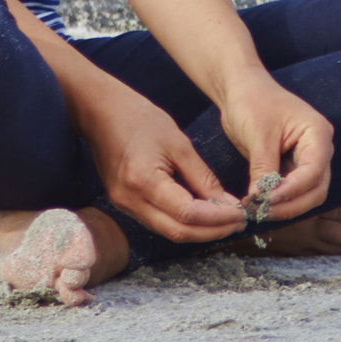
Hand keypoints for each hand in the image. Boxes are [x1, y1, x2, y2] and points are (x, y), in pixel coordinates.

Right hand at [76, 82, 246, 243]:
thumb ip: (202, 177)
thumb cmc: (139, 117)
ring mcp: (123, 204)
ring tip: (224, 220)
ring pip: (167, 230)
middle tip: (238, 223)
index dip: (217, 218)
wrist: (99, 110)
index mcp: (144, 181)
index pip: (188, 214)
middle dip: (211, 231)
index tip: (241, 213)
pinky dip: (181, 222)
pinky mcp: (123, 202)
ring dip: (198, 230)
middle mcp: (130, 200)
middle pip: (177, 231)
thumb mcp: (178, 142)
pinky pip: (157, 221)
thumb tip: (226, 204)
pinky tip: (200, 214)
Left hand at [218, 66, 332, 224]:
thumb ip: (263, 168)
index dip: (292, 191)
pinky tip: (260, 204)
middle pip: (316, 189)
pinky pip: (292, 190)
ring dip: (285, 206)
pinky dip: (279, 200)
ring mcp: (307, 159)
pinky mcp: (292, 166)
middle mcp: (319, 149)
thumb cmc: (252, 101)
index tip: (267, 200)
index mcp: (317, 134)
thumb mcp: (258, 135)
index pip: (314, 172)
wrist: (240, 88)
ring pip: (306, 194)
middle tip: (262, 211)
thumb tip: (260, 199)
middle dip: (291, 204)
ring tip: (258, 210)